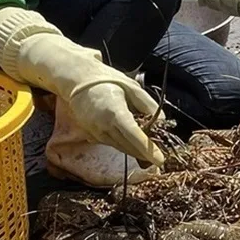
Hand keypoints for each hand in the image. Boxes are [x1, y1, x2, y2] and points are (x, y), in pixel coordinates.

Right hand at [0, 8, 164, 166]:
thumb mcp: (131, 87)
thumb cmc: (106, 80)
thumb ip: (148, 105)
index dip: (148, 149)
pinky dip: (125, 146)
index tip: (160, 159)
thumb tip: (163, 121)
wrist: (76, 79)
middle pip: (129, 146)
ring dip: (136, 152)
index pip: (134, 136)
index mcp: (115, 112)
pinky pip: (112, 144)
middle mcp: (103, 125)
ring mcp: (96, 132)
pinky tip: (134, 144)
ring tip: (150, 154)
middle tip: (160, 158)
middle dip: (145, 154)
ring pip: (121, 148)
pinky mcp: (92, 134)